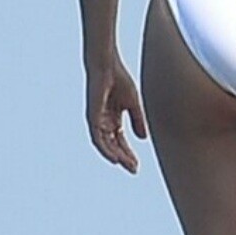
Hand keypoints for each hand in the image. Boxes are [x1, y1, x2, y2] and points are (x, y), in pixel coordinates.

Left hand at [86, 56, 147, 172]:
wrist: (107, 65)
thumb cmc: (118, 80)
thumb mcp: (133, 104)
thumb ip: (137, 121)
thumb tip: (143, 139)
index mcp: (112, 119)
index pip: (120, 141)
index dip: (128, 153)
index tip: (136, 166)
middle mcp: (103, 122)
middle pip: (113, 145)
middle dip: (123, 158)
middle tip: (134, 169)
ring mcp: (97, 120)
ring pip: (105, 144)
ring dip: (116, 156)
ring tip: (126, 165)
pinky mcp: (92, 117)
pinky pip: (97, 137)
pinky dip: (105, 148)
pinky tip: (114, 158)